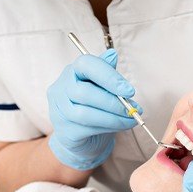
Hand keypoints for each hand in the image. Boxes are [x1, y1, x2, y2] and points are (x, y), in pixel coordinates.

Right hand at [48, 49, 141, 170]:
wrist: (82, 137)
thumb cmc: (94, 106)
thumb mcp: (102, 86)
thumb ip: (106, 71)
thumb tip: (112, 54)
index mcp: (72, 72)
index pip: (85, 65)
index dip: (108, 76)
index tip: (129, 90)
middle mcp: (61, 88)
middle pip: (85, 92)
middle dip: (114, 102)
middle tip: (133, 109)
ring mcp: (59, 111)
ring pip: (85, 114)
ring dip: (113, 118)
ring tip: (130, 119)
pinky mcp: (64, 131)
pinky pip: (87, 129)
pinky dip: (109, 127)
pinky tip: (120, 126)